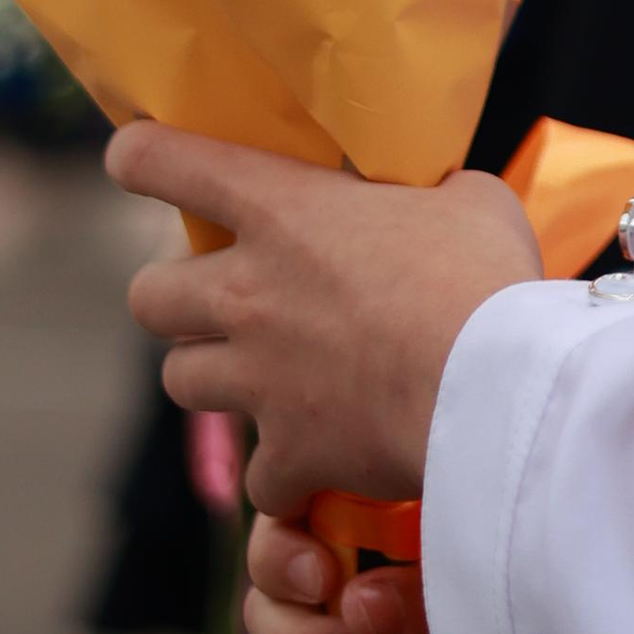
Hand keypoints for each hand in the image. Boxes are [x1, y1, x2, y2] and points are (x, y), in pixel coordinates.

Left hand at [108, 126, 541, 517]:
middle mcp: (248, 292)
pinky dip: (281, 475)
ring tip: (260, 376)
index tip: (136, 158)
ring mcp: (259, 377)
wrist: (497, 388)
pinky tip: (317, 465)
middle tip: (222, 298)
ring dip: (213, 377)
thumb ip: (431, 195)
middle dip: (174, 299)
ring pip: (180, 381)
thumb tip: (439, 200)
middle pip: (147, 295)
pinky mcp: (288, 453)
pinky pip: (256, 476)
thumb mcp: (466, 201)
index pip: (161, 162)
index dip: (140, 157)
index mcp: (281, 209)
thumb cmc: (485, 277)